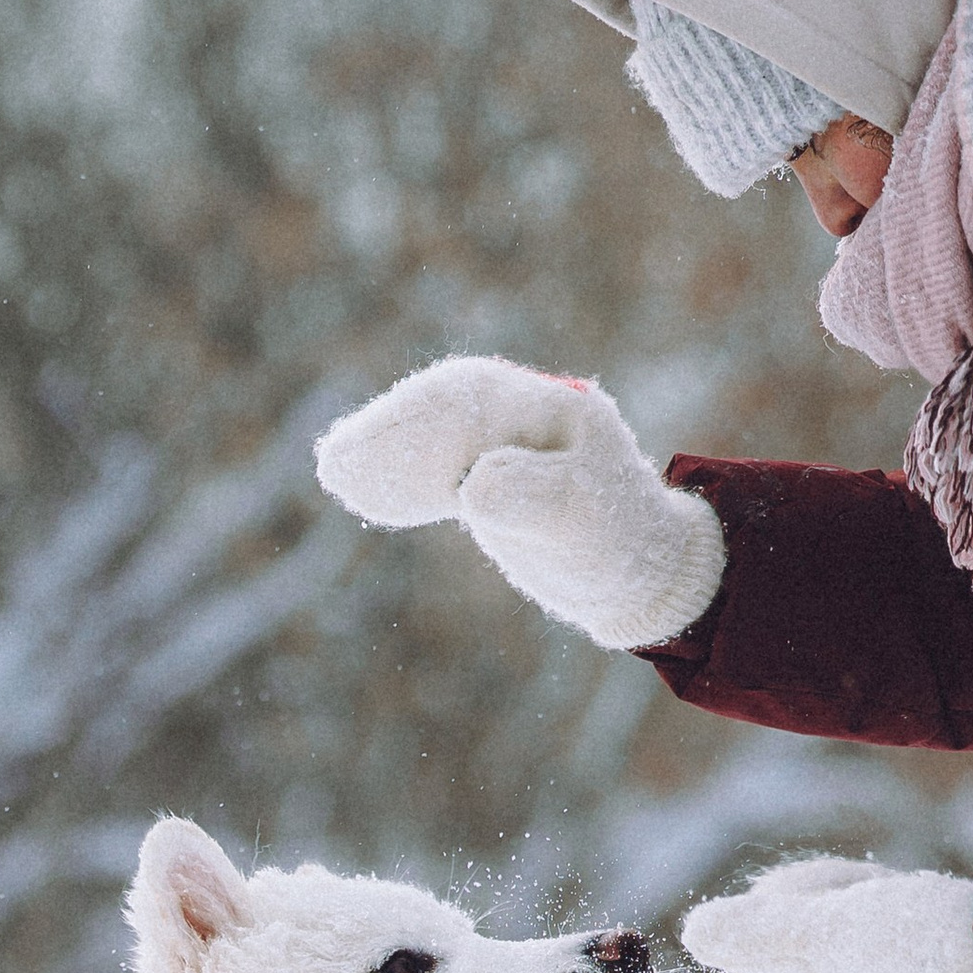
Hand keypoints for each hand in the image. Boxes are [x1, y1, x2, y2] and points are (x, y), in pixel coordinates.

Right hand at [312, 354, 725, 649]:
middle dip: (390, 431)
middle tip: (335, 460)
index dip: (416, 422)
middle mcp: (527, 415)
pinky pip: (438, 467)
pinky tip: (363, 494)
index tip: (372, 447)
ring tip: (334, 471)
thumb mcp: (579, 519)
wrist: (638, 573)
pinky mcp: (494, 477)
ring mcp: (507, 444)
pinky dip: (401, 480)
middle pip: (445, 408)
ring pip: (435, 436)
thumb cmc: (618, 545)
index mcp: (553, 407)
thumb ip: (531, 495)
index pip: (472, 399)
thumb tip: (472, 484)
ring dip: (385, 453)